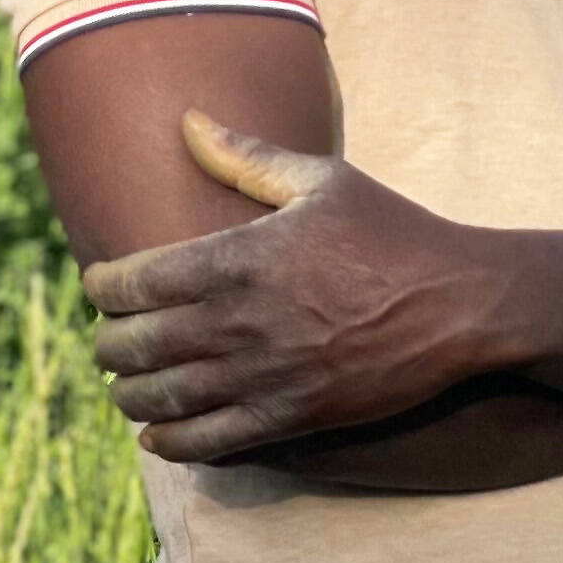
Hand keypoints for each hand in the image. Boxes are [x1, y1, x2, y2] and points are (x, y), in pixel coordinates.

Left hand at [83, 113, 506, 463]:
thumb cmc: (392, 231)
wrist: (461, 304)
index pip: (132, 280)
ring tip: (124, 386)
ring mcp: (264, 375)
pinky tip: (158, 436)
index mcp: (239, 257)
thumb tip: (187, 120)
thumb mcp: (322, 180)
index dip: (101, 285)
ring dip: (129, 395)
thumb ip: (245, 156)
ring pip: (161, 398)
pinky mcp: (291, 417)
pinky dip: (171, 442)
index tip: (100, 284)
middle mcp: (240, 321)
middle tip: (106, 339)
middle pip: (134, 344)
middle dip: (107, 343)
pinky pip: (209, 442)